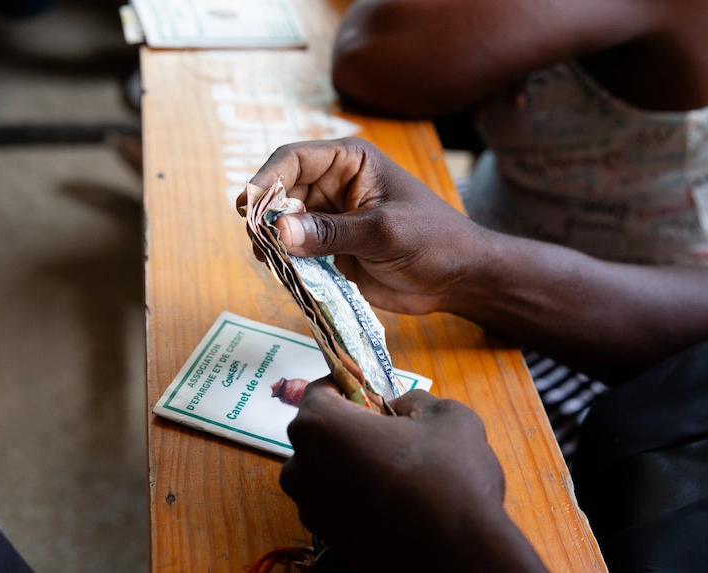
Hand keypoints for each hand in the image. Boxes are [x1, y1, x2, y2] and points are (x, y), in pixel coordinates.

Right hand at [237, 138, 485, 314]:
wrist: (458, 279)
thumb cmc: (433, 241)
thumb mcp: (384, 233)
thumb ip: (332, 232)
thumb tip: (280, 230)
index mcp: (351, 162)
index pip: (294, 159)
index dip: (267, 178)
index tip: (249, 207)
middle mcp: (335, 184)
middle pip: (282, 190)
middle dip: (266, 214)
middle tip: (258, 242)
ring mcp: (331, 217)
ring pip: (284, 222)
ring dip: (271, 239)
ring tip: (267, 259)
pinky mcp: (331, 248)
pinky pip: (296, 248)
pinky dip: (285, 259)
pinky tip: (282, 272)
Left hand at [280, 379, 548, 571]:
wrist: (459, 558)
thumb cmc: (450, 478)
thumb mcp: (446, 416)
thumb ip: (414, 400)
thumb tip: (399, 408)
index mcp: (320, 425)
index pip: (320, 390)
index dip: (351, 388)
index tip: (377, 397)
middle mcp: (301, 466)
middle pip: (318, 432)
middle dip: (349, 427)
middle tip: (392, 435)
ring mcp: (309, 508)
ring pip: (325, 470)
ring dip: (351, 464)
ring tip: (397, 473)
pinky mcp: (325, 539)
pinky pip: (335, 502)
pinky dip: (356, 496)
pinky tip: (394, 502)